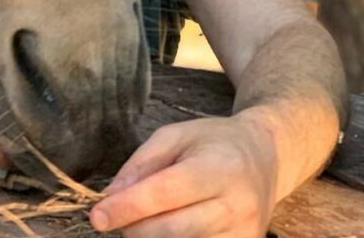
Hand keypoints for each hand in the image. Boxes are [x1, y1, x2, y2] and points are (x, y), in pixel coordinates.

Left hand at [90, 114, 277, 236]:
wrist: (266, 158)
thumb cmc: (213, 142)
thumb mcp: (175, 135)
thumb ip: (141, 164)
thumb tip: (111, 197)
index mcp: (218, 168)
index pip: (165, 193)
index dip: (128, 207)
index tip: (97, 216)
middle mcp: (237, 206)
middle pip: (172, 230)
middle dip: (133, 228)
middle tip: (112, 218)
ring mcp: (245, 235)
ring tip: (141, 220)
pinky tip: (162, 230)